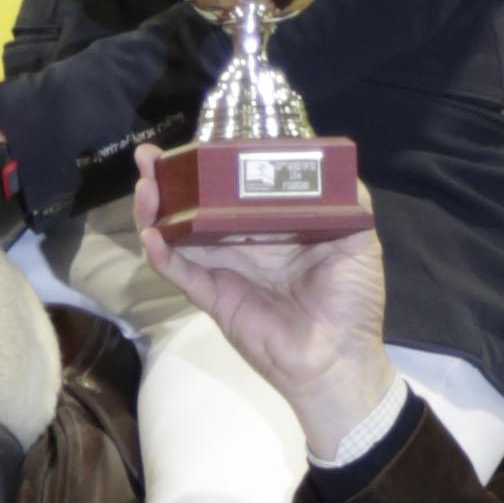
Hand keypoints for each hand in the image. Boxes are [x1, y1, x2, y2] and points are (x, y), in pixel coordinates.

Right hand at [135, 149, 397, 459]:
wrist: (340, 359)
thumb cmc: (352, 302)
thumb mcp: (359, 240)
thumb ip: (348, 202)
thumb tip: (328, 162)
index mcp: (273, 228)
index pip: (235, 189)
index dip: (213, 166)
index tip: (197, 143)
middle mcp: (243, 245)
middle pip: (198, 207)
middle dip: (170, 180)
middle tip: (149, 156)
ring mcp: (224, 271)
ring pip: (179, 236)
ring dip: (156, 210)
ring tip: (144, 186)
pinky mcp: (214, 299)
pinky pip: (181, 274)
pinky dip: (163, 255)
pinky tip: (152, 234)